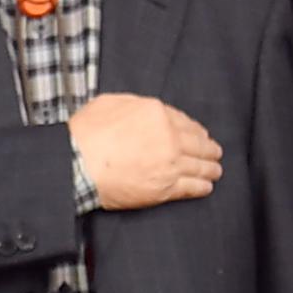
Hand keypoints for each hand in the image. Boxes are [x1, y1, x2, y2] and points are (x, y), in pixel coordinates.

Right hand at [66, 91, 224, 208]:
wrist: (77, 165)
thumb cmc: (86, 134)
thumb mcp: (110, 103)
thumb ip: (134, 104)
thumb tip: (143, 110)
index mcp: (158, 114)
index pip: (185, 122)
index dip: (195, 130)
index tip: (199, 135)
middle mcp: (170, 138)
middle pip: (199, 144)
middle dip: (209, 149)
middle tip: (215, 153)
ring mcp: (170, 164)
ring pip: (200, 167)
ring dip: (211, 169)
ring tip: (215, 171)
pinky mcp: (164, 188)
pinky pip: (191, 188)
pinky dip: (202, 188)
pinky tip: (206, 188)